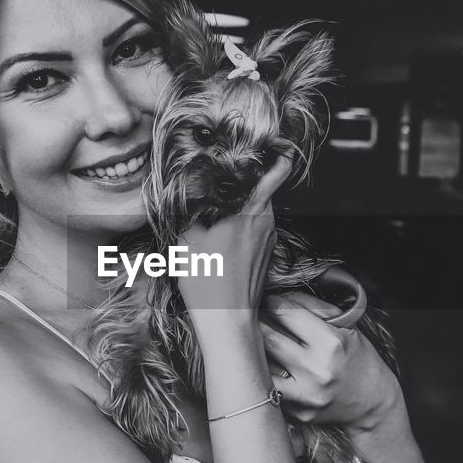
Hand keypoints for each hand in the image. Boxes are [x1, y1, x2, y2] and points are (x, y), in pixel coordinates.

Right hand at [178, 155, 293, 315]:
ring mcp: (269, 240)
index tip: (270, 142)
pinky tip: (221, 235)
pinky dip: (241, 225)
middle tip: (221, 175)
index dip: (277, 153)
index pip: (276, 171)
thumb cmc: (207, 280)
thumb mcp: (187, 237)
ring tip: (215, 208)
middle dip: (242, 181)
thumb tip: (185, 187)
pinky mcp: (266, 255)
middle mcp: (267, 221)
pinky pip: (256, 229)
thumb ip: (189, 207)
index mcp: (251, 209)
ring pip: (257, 210)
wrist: (227, 320)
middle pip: (262, 189)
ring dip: (240, 205)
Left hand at [259, 291, 403, 433]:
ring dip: (257, 350)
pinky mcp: (297, 413)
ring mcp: (305, 395)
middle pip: (269, 338)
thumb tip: (282, 295)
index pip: (288, 314)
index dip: (274, 303)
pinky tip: (268, 366)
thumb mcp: (346, 327)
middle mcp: (316, 370)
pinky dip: (265, 375)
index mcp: (331, 343)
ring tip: (257, 341)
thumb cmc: (359, 359)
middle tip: (256, 317)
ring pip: (262, 365)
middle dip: (259, 323)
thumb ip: (314, 308)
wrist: (373, 403)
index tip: (269, 300)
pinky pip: (269, 388)